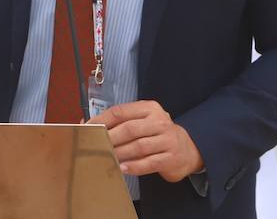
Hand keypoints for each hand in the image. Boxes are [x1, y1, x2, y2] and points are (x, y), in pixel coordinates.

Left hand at [89, 100, 204, 182]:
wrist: (187, 149)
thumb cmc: (158, 134)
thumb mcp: (144, 122)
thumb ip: (121, 122)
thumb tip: (89, 124)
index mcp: (150, 108)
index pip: (121, 111)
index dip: (102, 120)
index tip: (88, 129)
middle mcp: (160, 121)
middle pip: (129, 129)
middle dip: (109, 138)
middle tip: (94, 146)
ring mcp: (167, 140)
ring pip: (138, 146)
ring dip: (119, 153)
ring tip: (106, 158)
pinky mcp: (170, 157)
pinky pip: (148, 163)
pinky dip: (133, 166)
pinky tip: (122, 168)